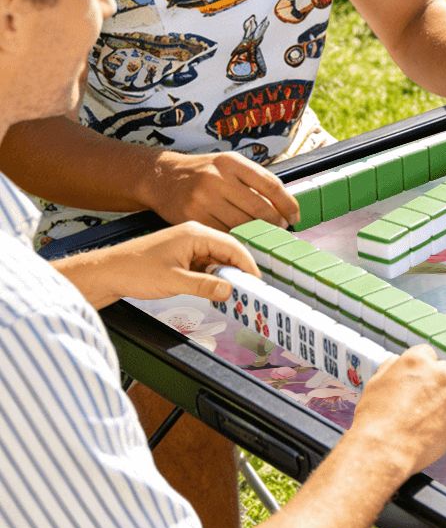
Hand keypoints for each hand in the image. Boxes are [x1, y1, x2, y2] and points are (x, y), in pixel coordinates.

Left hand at [55, 222, 259, 308]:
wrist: (106, 273)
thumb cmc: (133, 270)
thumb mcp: (174, 281)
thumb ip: (205, 286)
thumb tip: (230, 290)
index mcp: (194, 233)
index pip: (232, 246)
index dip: (247, 265)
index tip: (256, 282)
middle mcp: (193, 235)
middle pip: (227, 252)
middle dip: (238, 272)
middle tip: (248, 291)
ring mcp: (187, 245)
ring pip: (217, 260)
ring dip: (225, 276)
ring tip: (233, 294)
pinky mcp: (181, 256)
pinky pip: (205, 265)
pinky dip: (212, 278)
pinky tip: (215, 291)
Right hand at [143, 151, 298, 230]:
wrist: (161, 176)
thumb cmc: (202, 172)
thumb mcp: (227, 165)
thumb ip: (254, 179)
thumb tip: (285, 204)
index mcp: (232, 162)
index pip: (271, 185)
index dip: (288, 204)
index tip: (295, 216)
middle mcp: (218, 178)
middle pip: (260, 208)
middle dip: (276, 222)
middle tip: (281, 228)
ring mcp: (204, 198)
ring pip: (243, 224)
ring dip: (259, 234)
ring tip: (265, 235)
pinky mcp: (193, 216)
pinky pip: (224, 233)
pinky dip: (238, 239)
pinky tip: (245, 239)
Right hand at [350, 345, 445, 477]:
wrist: (384, 450)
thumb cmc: (374, 417)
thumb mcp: (375, 382)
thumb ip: (392, 368)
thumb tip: (398, 362)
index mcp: (418, 361)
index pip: (426, 354)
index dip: (419, 369)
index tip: (414, 380)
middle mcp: (440, 374)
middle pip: (444, 371)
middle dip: (435, 382)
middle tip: (419, 401)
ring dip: (440, 404)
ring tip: (418, 423)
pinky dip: (443, 424)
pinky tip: (425, 434)